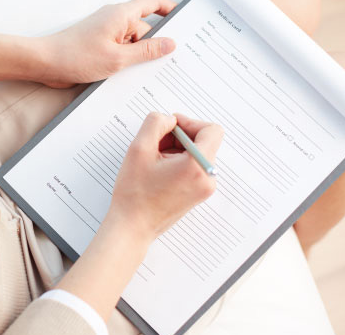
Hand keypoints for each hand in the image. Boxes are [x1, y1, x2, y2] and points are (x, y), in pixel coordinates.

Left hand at [36, 0, 177, 87]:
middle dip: (154, 46)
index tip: (184, 21)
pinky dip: (125, 62)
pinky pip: (120, 51)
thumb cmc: (76, 57)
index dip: (170, 9)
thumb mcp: (118, 58)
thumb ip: (146, 51)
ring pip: (132, 43)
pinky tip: (127, 76)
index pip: (153, 4)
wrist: (45, 63)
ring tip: (140, 74)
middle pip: (145, 29)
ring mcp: (106, 33)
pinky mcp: (98, 46)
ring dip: (137, 58)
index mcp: (121, 15)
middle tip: (166, 63)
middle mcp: (114, 20)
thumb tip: (170, 44)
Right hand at [108, 112, 223, 240]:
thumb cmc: (135, 194)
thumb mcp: (138, 149)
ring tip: (154, 160)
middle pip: (204, 141)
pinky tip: (158, 170)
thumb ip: (155, 123)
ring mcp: (205, 188)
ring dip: (177, 149)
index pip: (211, 130)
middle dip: (179, 137)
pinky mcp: (198, 193)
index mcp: (197, 167)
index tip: (170, 127)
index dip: (190, 122)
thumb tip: (168, 119)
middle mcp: (207, 178)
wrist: (133, 225)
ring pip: (197, 153)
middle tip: (156, 144)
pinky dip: (178, 162)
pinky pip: (194, 167)